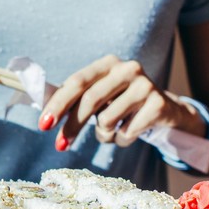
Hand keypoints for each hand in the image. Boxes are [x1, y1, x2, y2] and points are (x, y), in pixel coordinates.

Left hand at [37, 55, 203, 150]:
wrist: (164, 109)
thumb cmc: (121, 104)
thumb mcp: (100, 96)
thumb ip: (75, 100)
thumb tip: (44, 117)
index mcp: (108, 63)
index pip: (77, 82)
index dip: (58, 104)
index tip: (43, 125)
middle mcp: (127, 69)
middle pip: (90, 101)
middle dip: (72, 126)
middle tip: (60, 145)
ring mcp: (145, 86)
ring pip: (107, 121)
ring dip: (103, 134)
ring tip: (112, 129)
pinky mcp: (158, 105)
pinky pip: (126, 133)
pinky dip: (121, 140)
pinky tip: (130, 131)